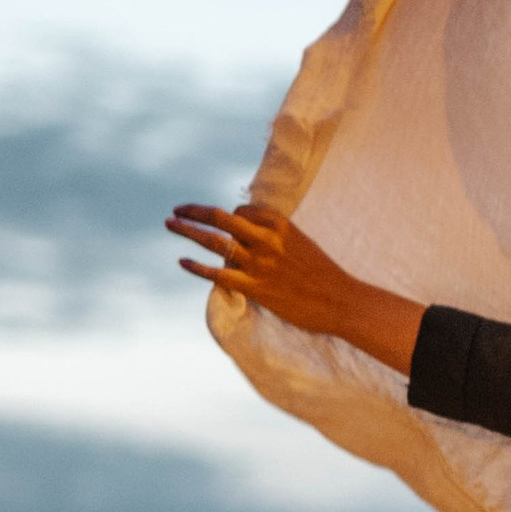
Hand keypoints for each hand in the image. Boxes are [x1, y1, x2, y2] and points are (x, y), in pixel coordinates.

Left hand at [167, 203, 423, 373]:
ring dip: (187, 231)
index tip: (222, 223)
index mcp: (281, 224)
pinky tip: (183, 262)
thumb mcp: (301, 242)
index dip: (228, 215)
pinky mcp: (254, 287)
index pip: (241, 210)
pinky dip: (196, 267)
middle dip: (194, 211)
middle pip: (220, 217)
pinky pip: (217, 273)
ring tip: (170, 224)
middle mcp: (267, 239)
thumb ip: (275, 235)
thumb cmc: (323, 273)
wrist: (340, 301)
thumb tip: (249, 234)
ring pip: (214, 241)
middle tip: (176, 210)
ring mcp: (259, 263)